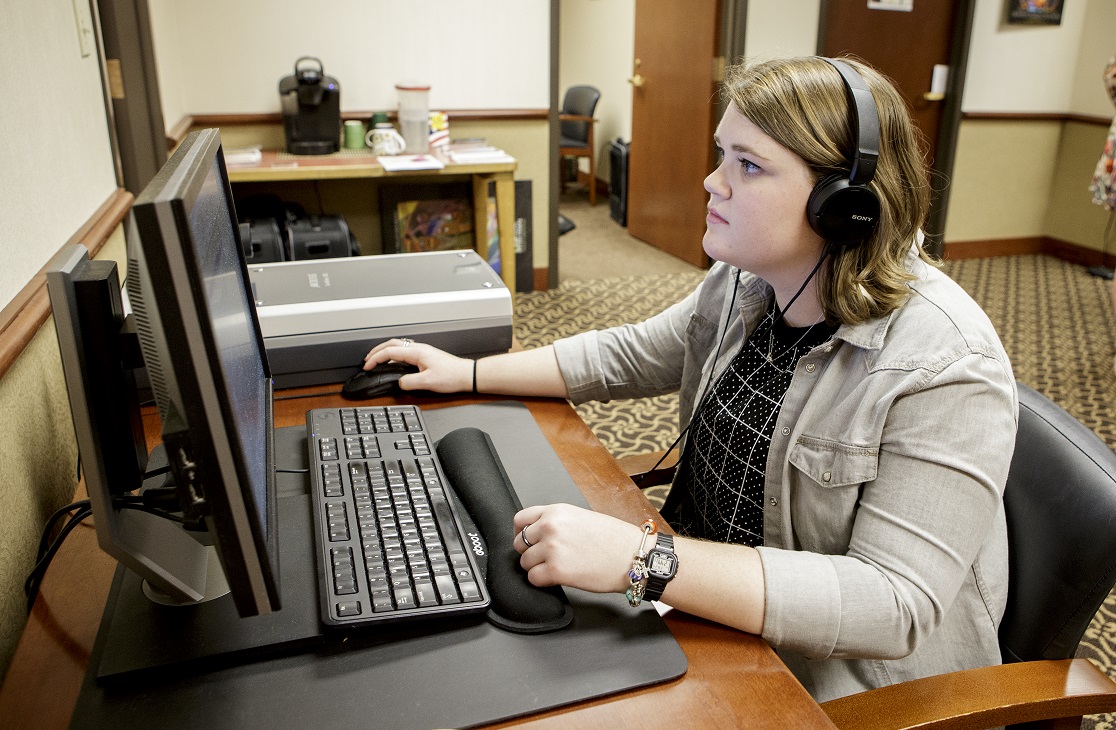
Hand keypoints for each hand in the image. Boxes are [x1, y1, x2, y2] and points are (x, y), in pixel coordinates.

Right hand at [363, 338, 471, 392]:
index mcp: (417, 352)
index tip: (368, 366)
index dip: (376, 358)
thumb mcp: (428, 382)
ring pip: (398, 346)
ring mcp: (423, 351)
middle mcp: (419, 348)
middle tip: (367, 360)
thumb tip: (399, 383)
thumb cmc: (452, 376)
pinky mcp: (426, 355)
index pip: (390, 351)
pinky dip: (394, 354)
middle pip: (392, 344)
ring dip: (385, 351)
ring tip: (377, 359)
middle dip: (377, 351)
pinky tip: (394, 361)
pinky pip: (405, 350)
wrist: (467, 374)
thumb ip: (409, 382)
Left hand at [513, 503, 645, 594]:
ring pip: (524, 562)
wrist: (634, 556)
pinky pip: (533, 578)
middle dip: (530, 552)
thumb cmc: (615, 540)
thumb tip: (540, 533)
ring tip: (557, 568)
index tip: (527, 541)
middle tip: (545, 558)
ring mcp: (551, 548)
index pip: (520, 520)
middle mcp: (550, 527)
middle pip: (519, 543)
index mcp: (557, 511)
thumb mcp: (582, 518)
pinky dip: (542, 581)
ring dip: (537, 568)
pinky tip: (558, 578)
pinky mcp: (555, 571)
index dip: (522, 533)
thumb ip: (558, 522)